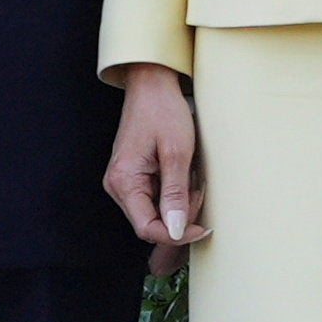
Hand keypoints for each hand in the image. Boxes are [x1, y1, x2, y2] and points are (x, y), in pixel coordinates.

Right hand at [102, 66, 203, 268]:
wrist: (152, 85)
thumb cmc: (163, 112)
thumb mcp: (177, 153)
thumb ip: (175, 195)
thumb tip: (176, 231)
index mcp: (124, 181)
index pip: (147, 228)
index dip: (176, 235)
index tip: (202, 228)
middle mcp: (118, 185)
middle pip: (150, 222)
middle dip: (179, 214)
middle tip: (199, 189)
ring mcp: (125, 181)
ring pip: (155, 211)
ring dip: (179, 202)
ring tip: (192, 176)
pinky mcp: (134, 176)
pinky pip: (155, 197)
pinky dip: (174, 192)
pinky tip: (184, 173)